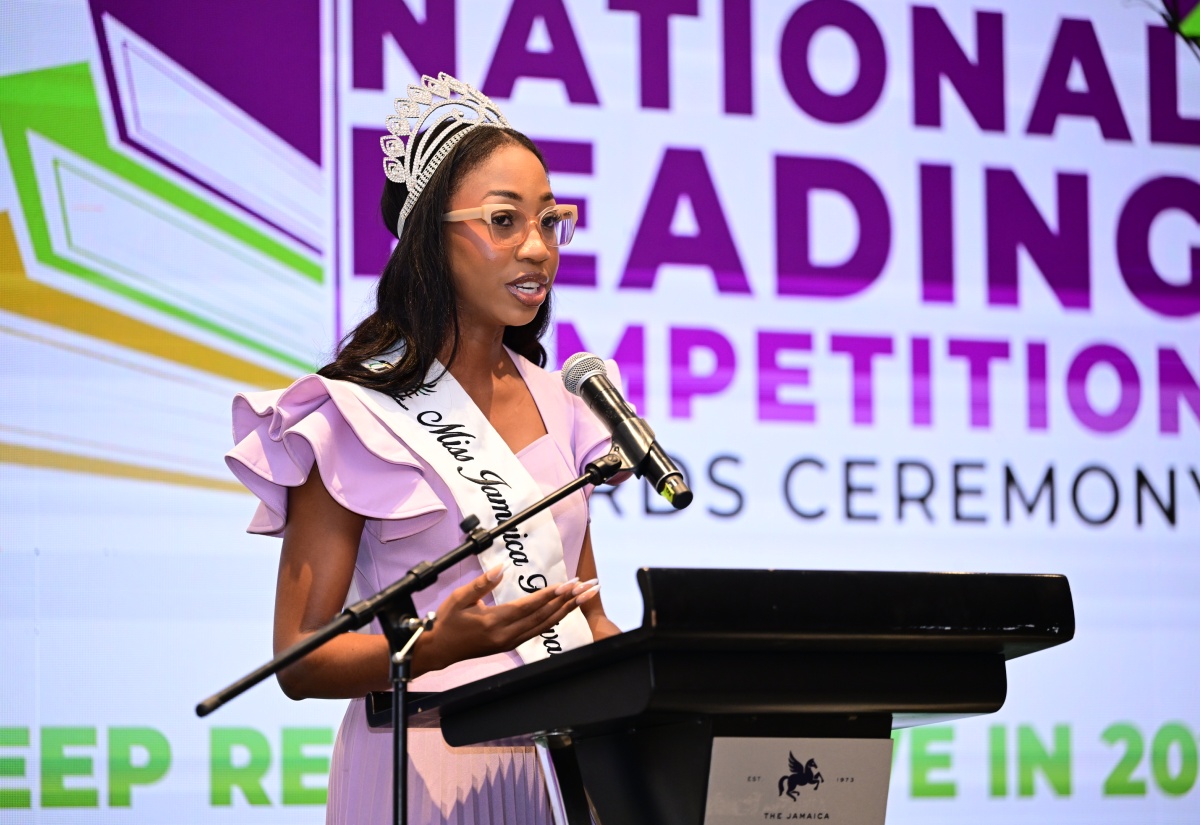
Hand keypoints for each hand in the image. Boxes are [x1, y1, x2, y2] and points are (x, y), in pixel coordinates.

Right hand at [414, 566, 597, 673]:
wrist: (439, 650)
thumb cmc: (447, 622)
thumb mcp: (458, 598)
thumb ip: (481, 584)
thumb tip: (500, 569)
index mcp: (494, 621)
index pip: (529, 606)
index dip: (551, 594)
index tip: (569, 583)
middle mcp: (507, 634)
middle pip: (545, 616)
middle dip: (568, 600)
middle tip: (588, 587)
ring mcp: (511, 641)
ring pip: (545, 624)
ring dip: (567, 609)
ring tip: (585, 597)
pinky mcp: (511, 644)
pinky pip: (538, 630)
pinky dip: (555, 619)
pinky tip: (565, 610)